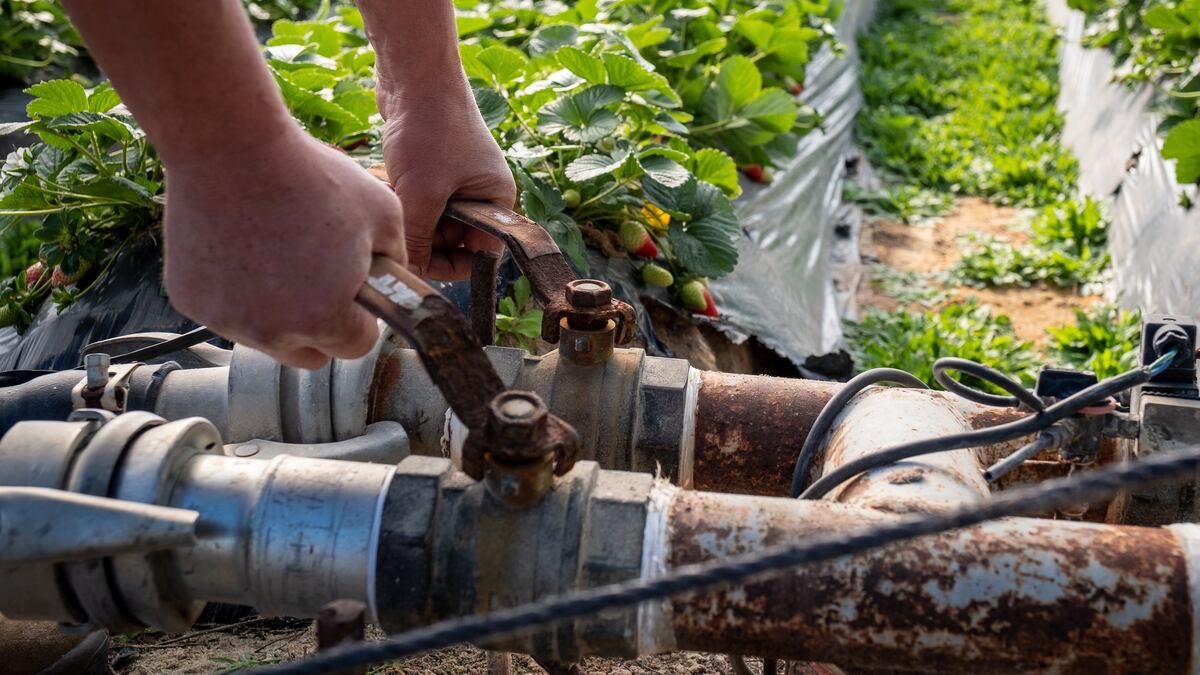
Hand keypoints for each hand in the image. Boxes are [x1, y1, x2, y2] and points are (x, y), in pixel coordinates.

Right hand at [162, 129, 405, 368]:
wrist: (230, 147)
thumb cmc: (310, 176)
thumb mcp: (383, 213)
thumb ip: (396, 261)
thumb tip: (392, 283)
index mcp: (325, 318)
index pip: (354, 347)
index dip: (360, 320)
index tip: (354, 295)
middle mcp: (272, 332)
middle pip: (308, 353)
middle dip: (320, 326)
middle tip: (319, 280)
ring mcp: (226, 320)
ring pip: (265, 335)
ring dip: (277, 311)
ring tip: (279, 254)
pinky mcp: (190, 301)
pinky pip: (226, 311)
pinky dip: (237, 291)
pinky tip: (243, 247)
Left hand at [379, 88, 515, 279]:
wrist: (414, 73)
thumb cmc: (431, 129)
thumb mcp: (423, 193)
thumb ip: (417, 240)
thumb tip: (408, 275)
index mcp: (496, 201)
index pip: (481, 254)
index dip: (451, 265)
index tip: (420, 264)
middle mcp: (479, 192)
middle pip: (450, 240)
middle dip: (421, 235)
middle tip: (397, 221)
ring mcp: (454, 178)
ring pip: (427, 218)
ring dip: (404, 213)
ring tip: (388, 191)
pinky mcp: (430, 166)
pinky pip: (414, 196)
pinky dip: (397, 193)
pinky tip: (382, 176)